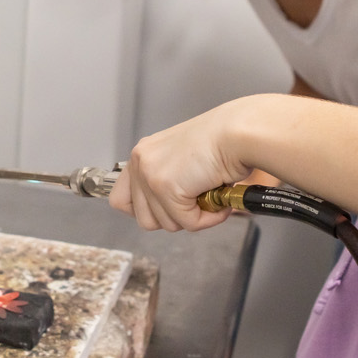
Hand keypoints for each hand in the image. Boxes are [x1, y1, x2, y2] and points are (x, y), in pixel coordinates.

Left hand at [108, 99, 255, 231]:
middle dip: (174, 218)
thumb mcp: (184, 160)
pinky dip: (208, 219)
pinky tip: (220, 202)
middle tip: (196, 203)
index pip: (120, 200)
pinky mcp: (166, 187)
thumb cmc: (223, 141)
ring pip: (166, 224)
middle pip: (143, 219)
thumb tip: (167, 214)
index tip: (167, 211)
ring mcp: (150, 175)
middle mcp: (140, 162)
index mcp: (143, 154)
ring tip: (210, 197)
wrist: (238, 133)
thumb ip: (168, 181)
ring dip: (193, 218)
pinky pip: (187, 223)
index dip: (146, 212)